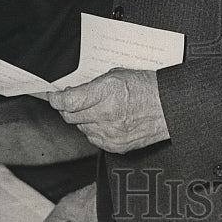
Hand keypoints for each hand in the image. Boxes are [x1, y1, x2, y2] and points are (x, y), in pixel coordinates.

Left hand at [48, 69, 168, 153]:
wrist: (168, 108)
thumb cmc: (147, 88)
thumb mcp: (118, 75)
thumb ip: (93, 86)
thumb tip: (74, 93)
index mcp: (107, 92)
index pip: (68, 102)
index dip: (56, 99)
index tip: (53, 97)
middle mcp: (107, 114)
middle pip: (71, 117)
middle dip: (68, 108)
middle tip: (73, 101)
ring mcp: (111, 133)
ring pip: (81, 129)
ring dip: (83, 119)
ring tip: (98, 109)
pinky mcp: (115, 146)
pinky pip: (94, 139)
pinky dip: (95, 130)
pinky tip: (107, 121)